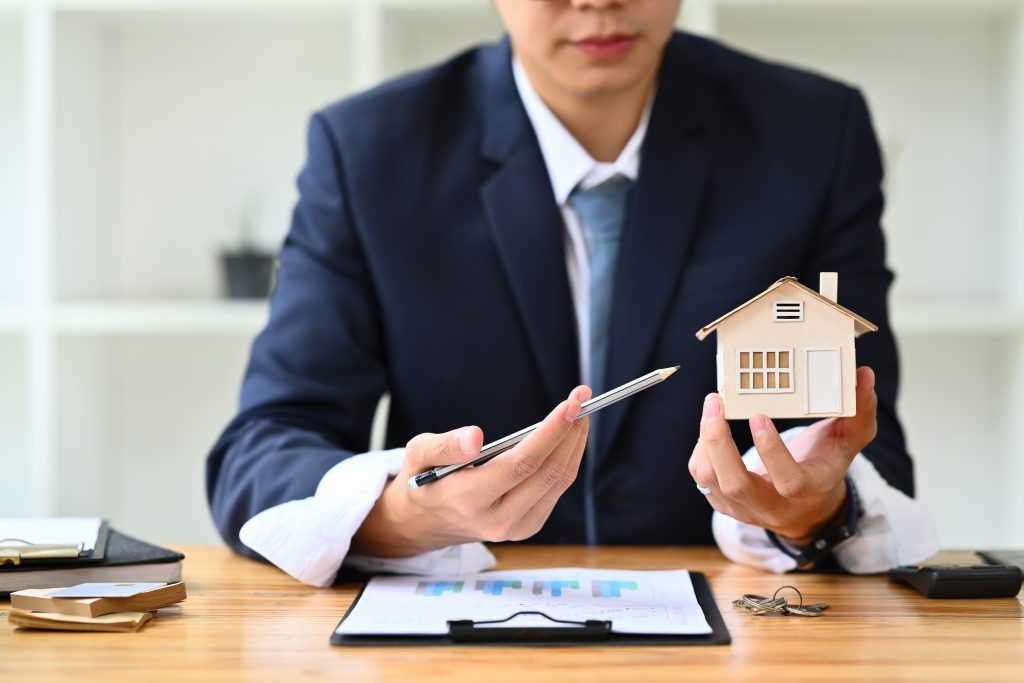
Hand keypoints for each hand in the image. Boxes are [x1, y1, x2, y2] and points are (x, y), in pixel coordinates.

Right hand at [351, 386, 590, 556]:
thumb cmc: (423, 479)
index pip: (521, 464)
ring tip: (578, 412)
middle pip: (548, 473)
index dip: (550, 433)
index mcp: (469, 501)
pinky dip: (566, 459)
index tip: (570, 404)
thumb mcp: (418, 455)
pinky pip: (556, 490)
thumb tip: (475, 436)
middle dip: (570, 432)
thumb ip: (444, 445)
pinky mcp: (527, 526)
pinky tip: (566, 437)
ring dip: (574, 444)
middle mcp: (497, 521)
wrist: (423, 522)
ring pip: (559, 482)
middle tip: (581, 398)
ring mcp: (516, 528)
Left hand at [688, 366, 877, 543]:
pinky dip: (701, 448)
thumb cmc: (825, 464)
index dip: (771, 451)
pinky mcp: (723, 503)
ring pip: (711, 481)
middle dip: (719, 442)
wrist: (806, 509)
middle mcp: (773, 506)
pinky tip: (710, 423)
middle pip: (737, 484)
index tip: (759, 415)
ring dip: (705, 441)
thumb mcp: (848, 442)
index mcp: (808, 491)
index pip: (789, 481)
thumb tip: (864, 375)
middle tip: (716, 402)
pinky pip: (701, 477)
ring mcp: (744, 508)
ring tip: (712, 406)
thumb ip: (858, 412)